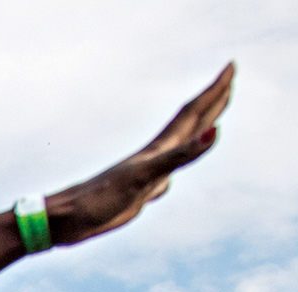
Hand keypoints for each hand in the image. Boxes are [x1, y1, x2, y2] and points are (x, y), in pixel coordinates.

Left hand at [45, 66, 231, 245]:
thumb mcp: (144, 176)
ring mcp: (147, 173)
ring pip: (180, 145)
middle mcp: (154, 156)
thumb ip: (180, 155)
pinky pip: (168, 173)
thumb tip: (213, 131)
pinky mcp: (139, 191)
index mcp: (158, 149)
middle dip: (212, 101)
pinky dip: (178, 165)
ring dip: (199, 128)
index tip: (231, 67)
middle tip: (230, 77)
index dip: (214, 92)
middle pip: (190, 122)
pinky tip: (173, 172)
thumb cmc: (100, 197)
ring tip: (212, 117)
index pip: (193, 113)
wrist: (66, 219)